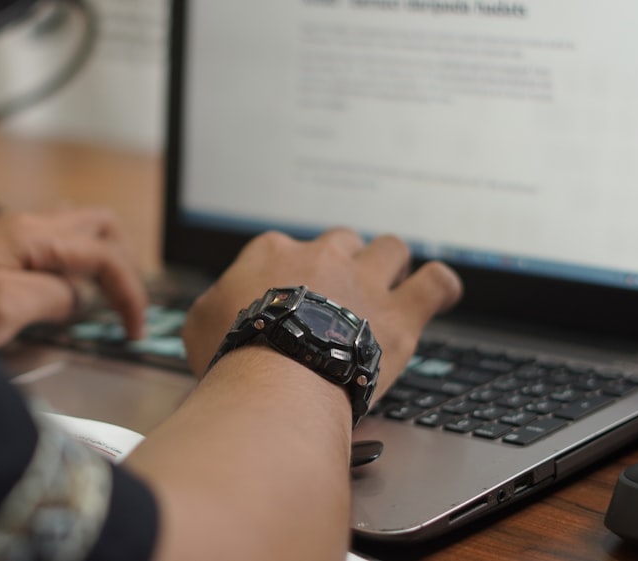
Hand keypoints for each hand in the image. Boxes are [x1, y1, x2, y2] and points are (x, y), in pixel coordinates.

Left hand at [0, 207, 147, 347]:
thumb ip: (52, 298)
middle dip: (124, 266)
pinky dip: (74, 266)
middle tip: (125, 308)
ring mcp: (10, 234)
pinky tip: (63, 294)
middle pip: (101, 227)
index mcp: (32, 235)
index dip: (129, 292)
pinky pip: (53, 246)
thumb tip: (78, 299)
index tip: (134, 332)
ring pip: (79, 232)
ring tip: (102, 301)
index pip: (104, 254)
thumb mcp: (1, 308)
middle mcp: (26, 225)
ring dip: (101, 263)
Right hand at [182, 228, 461, 396]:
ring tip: (387, 290)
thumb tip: (215, 309)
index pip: (287, 249)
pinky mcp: (401, 312)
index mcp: (273, 252)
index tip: (290, 300)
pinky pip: (436, 282)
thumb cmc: (234, 354)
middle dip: (344, 265)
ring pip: (391, 249)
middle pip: (343, 242)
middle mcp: (324, 255)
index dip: (291, 275)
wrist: (275, 379)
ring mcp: (366, 280)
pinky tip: (436, 294)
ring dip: (390, 266)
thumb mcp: (198, 325)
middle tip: (338, 298)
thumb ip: (212, 306)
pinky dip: (439, 286)